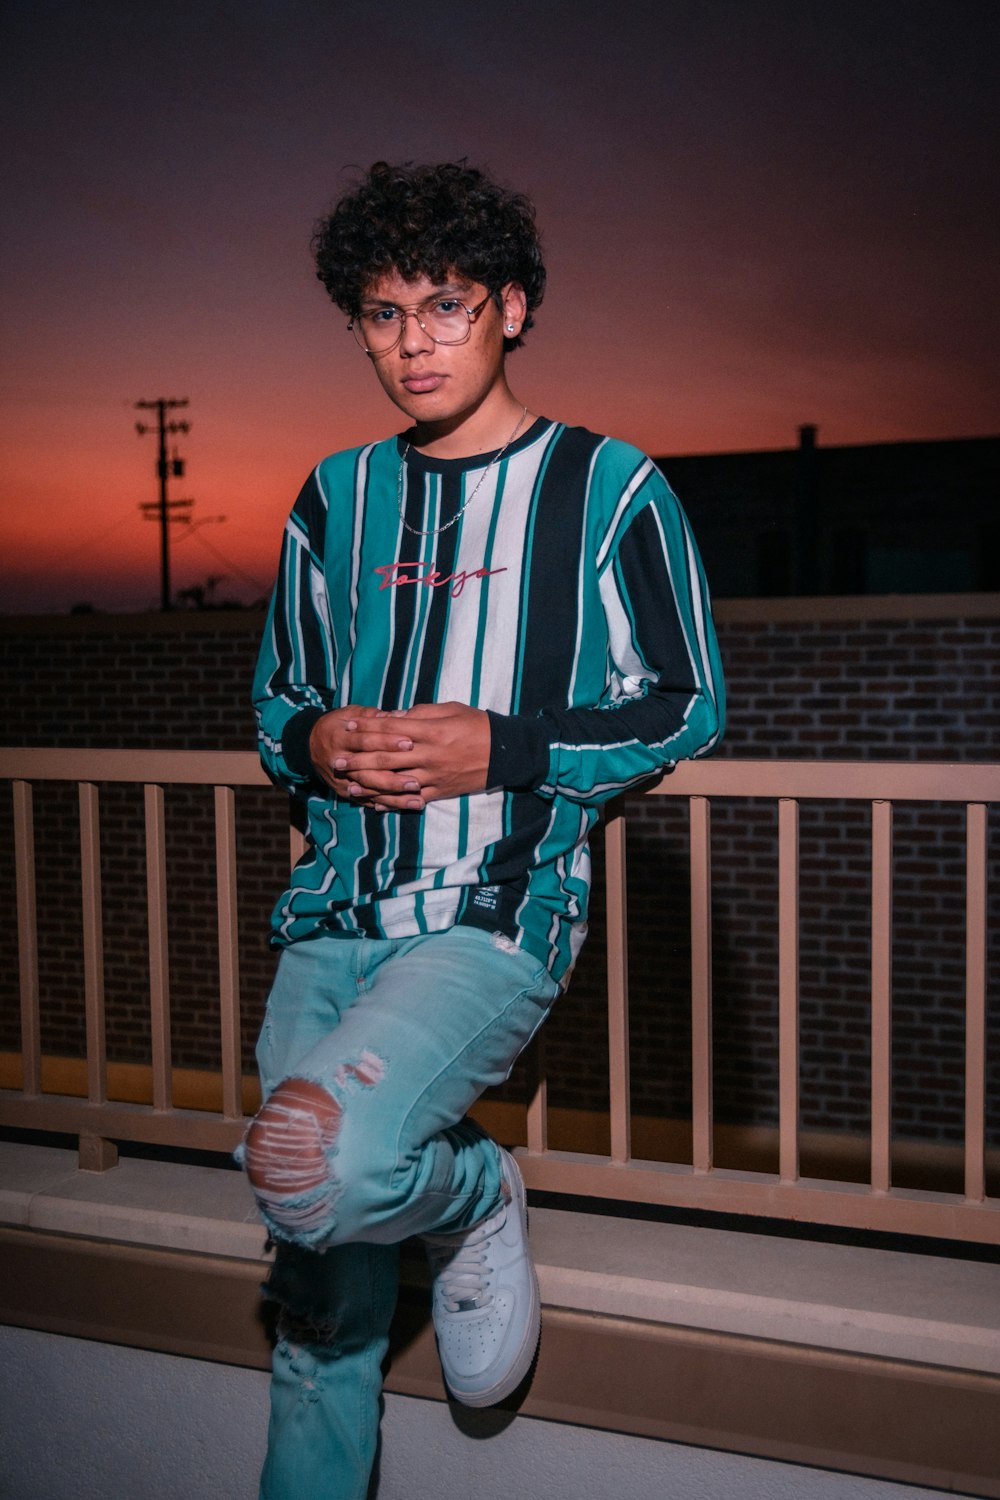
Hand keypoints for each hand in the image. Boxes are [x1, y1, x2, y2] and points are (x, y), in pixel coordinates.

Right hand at [309, 706, 422, 811]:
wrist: (309, 745)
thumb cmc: (337, 724)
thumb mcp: (350, 713)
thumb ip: (372, 716)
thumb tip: (397, 716)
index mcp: (340, 738)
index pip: (366, 741)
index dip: (387, 742)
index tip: (409, 743)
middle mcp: (339, 762)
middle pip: (368, 772)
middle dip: (393, 779)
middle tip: (417, 783)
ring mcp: (341, 780)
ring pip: (369, 791)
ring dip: (394, 798)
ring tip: (417, 802)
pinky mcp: (344, 792)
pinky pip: (365, 801)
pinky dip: (384, 805)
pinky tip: (403, 808)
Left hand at [329, 701, 490, 809]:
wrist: (505, 752)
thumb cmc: (477, 725)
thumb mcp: (450, 709)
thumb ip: (420, 713)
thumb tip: (393, 717)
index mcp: (430, 730)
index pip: (390, 728)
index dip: (367, 727)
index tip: (347, 726)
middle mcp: (428, 754)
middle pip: (386, 757)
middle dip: (358, 759)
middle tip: (336, 761)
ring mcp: (433, 775)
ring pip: (395, 781)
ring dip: (369, 784)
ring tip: (348, 785)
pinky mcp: (440, 791)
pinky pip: (412, 799)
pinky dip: (393, 803)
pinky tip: (375, 804)